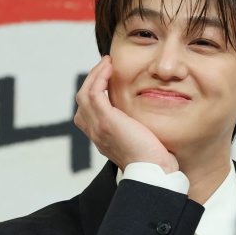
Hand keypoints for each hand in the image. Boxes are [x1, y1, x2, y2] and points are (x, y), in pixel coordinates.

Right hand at [73, 56, 178, 172]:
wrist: (154, 171)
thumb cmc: (153, 161)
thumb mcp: (139, 141)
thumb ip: (133, 129)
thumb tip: (143, 120)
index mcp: (101, 139)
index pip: (87, 112)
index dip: (94, 93)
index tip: (108, 79)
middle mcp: (95, 134)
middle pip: (82, 101)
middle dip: (92, 80)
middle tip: (106, 66)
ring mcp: (98, 127)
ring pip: (84, 94)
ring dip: (95, 74)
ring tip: (107, 63)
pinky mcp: (106, 121)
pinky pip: (94, 92)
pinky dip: (99, 76)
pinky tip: (110, 67)